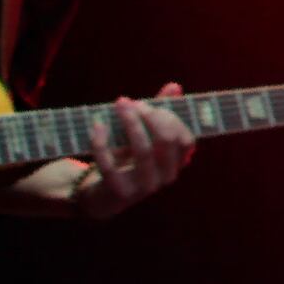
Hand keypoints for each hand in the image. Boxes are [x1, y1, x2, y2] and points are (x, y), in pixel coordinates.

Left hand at [71, 86, 195, 218]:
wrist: (103, 196)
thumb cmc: (128, 159)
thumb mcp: (145, 135)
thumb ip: (160, 113)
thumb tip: (174, 86)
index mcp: (177, 162)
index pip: (185, 139)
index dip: (168, 118)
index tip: (145, 104)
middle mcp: (166, 176)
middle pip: (166, 140)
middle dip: (149, 116)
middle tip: (130, 103)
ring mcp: (145, 187)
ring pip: (143, 150)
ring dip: (130, 123)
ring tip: (118, 105)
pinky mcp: (120, 192)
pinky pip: (111, 165)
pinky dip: (102, 142)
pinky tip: (97, 126)